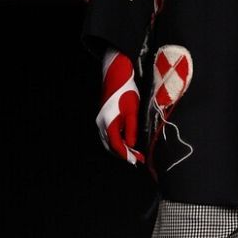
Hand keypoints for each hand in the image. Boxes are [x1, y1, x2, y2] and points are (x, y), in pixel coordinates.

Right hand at [97, 49, 144, 164]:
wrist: (115, 76)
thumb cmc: (125, 92)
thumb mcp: (132, 111)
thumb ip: (131, 129)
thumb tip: (132, 145)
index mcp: (108, 124)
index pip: (117, 146)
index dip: (127, 155)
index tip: (137, 161)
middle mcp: (101, 124)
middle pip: (111, 145)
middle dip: (124, 153)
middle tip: (138, 158)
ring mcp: (100, 121)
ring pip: (109, 140)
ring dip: (120, 148)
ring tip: (134, 152)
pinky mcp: (102, 117)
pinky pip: (108, 134)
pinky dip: (117, 140)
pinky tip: (126, 140)